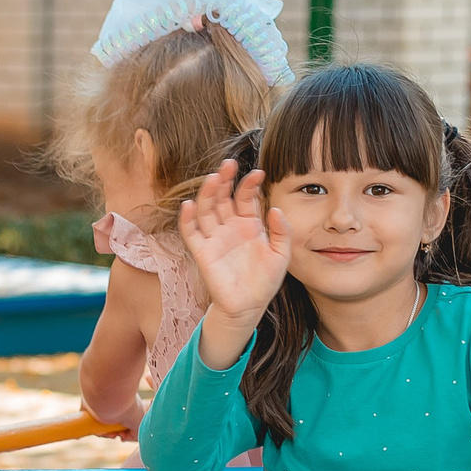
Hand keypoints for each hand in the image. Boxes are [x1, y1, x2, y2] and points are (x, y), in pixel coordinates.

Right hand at [178, 158, 287, 333]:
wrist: (249, 306)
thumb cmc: (265, 281)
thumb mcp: (282, 254)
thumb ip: (281, 231)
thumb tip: (274, 209)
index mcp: (249, 225)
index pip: (245, 198)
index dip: (249, 185)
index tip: (258, 173)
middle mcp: (230, 228)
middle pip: (223, 198)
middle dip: (225, 180)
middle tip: (228, 164)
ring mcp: (215, 239)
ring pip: (206, 210)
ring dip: (208, 193)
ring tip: (214, 178)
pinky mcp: (202, 252)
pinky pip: (191, 233)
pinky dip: (187, 219)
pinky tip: (189, 205)